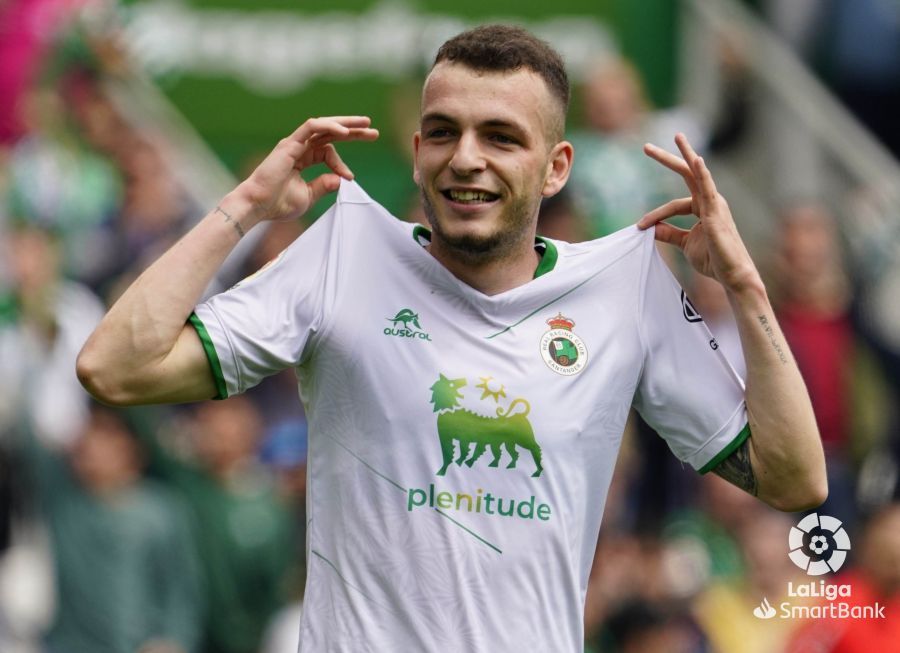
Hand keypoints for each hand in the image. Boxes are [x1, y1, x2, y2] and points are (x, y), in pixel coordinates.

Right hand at [236, 116, 378, 223]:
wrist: (258, 205)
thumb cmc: (278, 204)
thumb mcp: (308, 196)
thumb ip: (324, 186)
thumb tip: (341, 179)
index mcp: (302, 158)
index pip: (327, 150)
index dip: (342, 163)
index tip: (351, 178)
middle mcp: (299, 147)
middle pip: (329, 133)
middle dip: (352, 131)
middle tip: (373, 131)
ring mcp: (294, 143)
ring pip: (323, 126)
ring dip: (345, 124)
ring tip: (365, 125)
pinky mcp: (290, 143)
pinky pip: (312, 127)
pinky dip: (329, 127)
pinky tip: (345, 132)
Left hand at [637, 133, 760, 294]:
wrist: (731, 274)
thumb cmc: (713, 259)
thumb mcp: (685, 244)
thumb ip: (669, 233)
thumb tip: (650, 228)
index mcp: (702, 208)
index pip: (673, 205)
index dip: (655, 216)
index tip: (639, 226)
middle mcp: (710, 201)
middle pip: (686, 174)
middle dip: (667, 159)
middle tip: (646, 147)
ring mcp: (715, 204)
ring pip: (697, 174)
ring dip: (686, 154)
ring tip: (676, 136)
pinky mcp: (716, 212)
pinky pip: (708, 188)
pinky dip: (702, 173)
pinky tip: (695, 160)